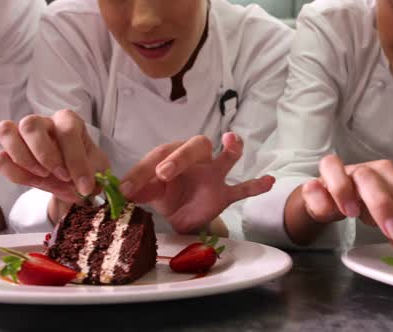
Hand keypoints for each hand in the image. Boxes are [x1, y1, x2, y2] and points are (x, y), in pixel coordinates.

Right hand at [0, 110, 109, 220]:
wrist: (73, 180)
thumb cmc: (86, 167)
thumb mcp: (97, 171)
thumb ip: (93, 176)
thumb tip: (86, 187)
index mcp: (68, 121)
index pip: (67, 131)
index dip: (75, 160)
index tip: (84, 185)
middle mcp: (43, 122)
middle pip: (30, 125)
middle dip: (45, 155)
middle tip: (61, 176)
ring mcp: (22, 135)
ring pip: (6, 131)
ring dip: (23, 159)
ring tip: (43, 177)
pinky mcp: (9, 152)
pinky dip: (12, 172)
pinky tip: (32, 181)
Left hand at [120, 133, 274, 233]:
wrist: (181, 215)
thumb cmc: (165, 195)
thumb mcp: (149, 194)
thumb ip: (140, 190)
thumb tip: (123, 193)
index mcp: (170, 155)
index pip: (158, 155)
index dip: (142, 172)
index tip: (128, 190)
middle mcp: (194, 160)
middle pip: (194, 147)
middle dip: (180, 158)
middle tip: (164, 174)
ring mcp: (212, 175)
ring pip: (223, 157)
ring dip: (229, 149)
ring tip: (232, 141)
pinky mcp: (224, 193)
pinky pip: (242, 188)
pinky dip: (255, 185)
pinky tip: (269, 180)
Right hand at [287, 155, 392, 268]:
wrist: (326, 198)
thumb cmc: (362, 203)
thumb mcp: (387, 219)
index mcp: (389, 177)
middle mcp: (363, 171)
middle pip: (375, 179)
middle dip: (386, 207)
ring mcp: (336, 176)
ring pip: (338, 169)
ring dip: (344, 190)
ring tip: (351, 214)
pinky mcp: (312, 186)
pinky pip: (312, 187)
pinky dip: (319, 198)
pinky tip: (326, 212)